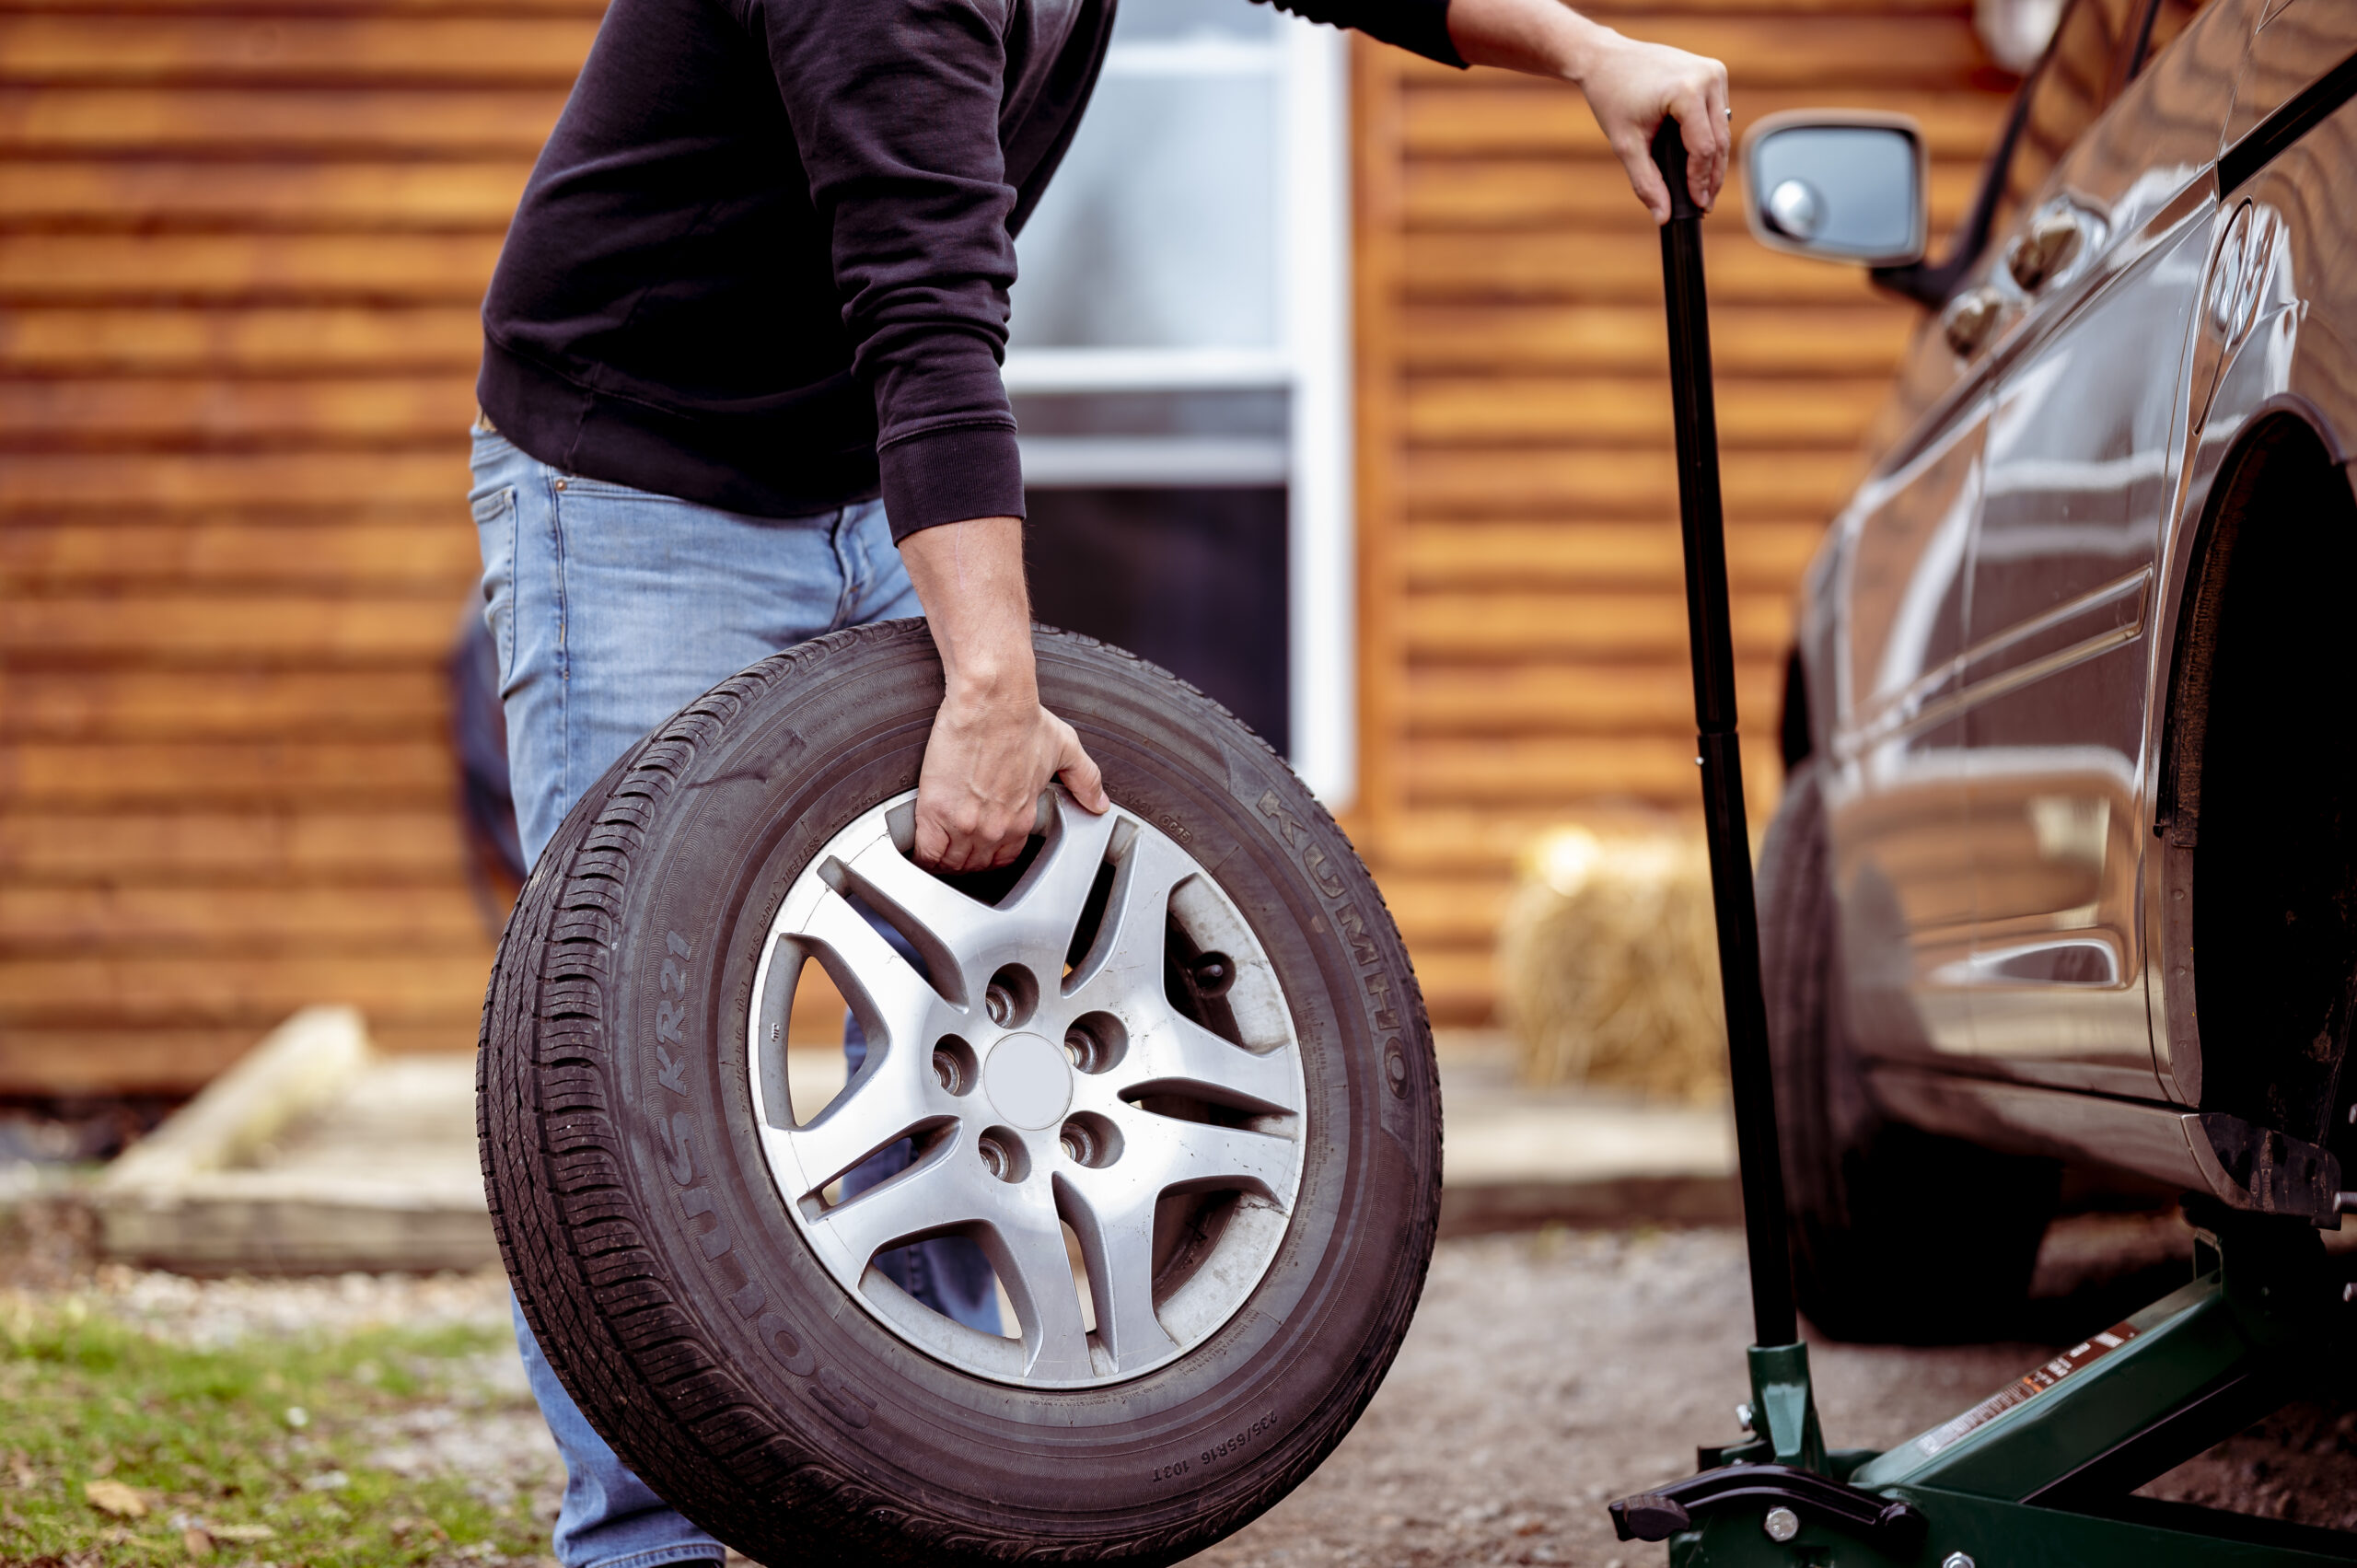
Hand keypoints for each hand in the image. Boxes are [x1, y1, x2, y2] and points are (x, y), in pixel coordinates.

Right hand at [897, 516, 1110, 872]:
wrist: (992, 700)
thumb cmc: (1023, 717)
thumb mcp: (1065, 748)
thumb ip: (1086, 779)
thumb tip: (1100, 802)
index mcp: (1023, 817)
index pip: (1006, 858)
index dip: (992, 857)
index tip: (981, 850)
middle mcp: (996, 828)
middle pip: (976, 866)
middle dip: (966, 863)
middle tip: (955, 854)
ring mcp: (965, 823)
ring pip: (950, 864)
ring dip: (944, 864)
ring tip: (936, 856)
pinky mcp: (936, 812)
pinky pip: (926, 853)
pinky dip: (922, 857)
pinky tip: (919, 853)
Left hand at [1576, 28, 1730, 223]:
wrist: (1606, 60)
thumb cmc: (1612, 96)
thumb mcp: (1626, 145)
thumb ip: (1646, 182)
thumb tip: (1663, 216)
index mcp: (1687, 90)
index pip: (1703, 148)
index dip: (1701, 182)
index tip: (1699, 206)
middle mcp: (1708, 76)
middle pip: (1719, 141)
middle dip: (1712, 176)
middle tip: (1705, 204)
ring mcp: (1714, 71)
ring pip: (1723, 129)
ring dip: (1714, 160)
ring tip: (1704, 189)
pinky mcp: (1714, 72)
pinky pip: (1718, 115)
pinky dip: (1711, 138)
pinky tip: (1702, 162)